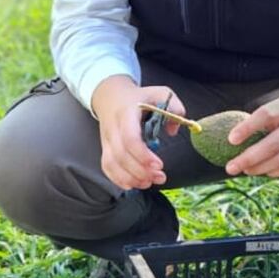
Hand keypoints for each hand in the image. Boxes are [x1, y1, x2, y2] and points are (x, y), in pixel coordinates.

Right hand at [91, 75, 185, 189]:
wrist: (111, 95)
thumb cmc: (140, 97)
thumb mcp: (160, 93)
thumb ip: (174, 107)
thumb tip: (173, 130)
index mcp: (127, 113)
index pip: (130, 138)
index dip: (143, 155)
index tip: (159, 165)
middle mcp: (113, 127)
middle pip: (121, 155)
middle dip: (140, 171)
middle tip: (160, 177)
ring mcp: (106, 139)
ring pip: (111, 163)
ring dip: (130, 178)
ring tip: (149, 183)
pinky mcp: (104, 148)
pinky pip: (106, 167)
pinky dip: (118, 179)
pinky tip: (133, 185)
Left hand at [224, 87, 278, 177]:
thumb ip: (271, 112)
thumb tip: (244, 127)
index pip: (266, 115)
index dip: (248, 127)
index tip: (232, 139)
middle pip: (271, 144)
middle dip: (248, 158)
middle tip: (231, 166)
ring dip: (260, 168)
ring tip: (245, 170)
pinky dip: (277, 172)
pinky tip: (265, 172)